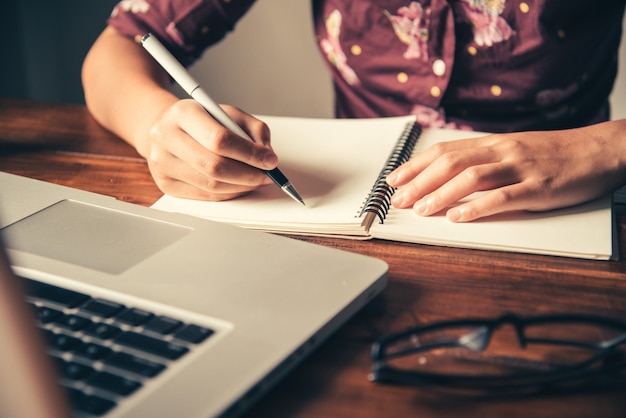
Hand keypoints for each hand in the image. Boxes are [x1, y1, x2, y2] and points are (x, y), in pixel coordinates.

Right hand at [144, 99, 276, 199]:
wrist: (169, 129)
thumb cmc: (203, 121)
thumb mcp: (230, 114)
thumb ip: (254, 129)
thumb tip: (267, 156)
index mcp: (183, 113)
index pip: (219, 139)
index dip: (249, 153)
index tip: (270, 161)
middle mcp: (166, 137)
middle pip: (214, 166)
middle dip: (248, 174)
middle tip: (267, 175)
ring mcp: (162, 163)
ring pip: (211, 185)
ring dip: (241, 186)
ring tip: (256, 180)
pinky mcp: (165, 184)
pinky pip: (205, 196)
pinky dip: (229, 194)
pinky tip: (240, 186)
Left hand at [386, 121, 625, 221]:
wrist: (601, 149)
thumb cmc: (556, 153)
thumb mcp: (515, 149)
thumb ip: (485, 160)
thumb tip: (450, 175)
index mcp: (494, 143)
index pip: (445, 151)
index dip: (415, 165)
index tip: (393, 180)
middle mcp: (502, 151)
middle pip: (451, 162)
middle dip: (420, 182)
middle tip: (398, 200)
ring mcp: (520, 168)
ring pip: (472, 178)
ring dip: (441, 194)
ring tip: (421, 210)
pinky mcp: (539, 188)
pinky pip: (503, 197)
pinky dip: (477, 208)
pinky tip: (458, 218)